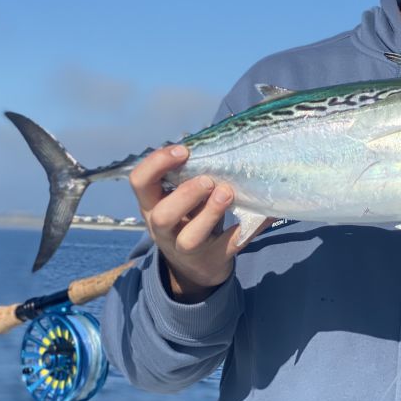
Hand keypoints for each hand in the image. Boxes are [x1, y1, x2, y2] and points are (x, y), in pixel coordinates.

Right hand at [129, 146, 270, 302]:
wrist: (197, 267)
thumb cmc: (190, 216)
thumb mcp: (182, 196)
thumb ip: (192, 173)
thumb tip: (229, 134)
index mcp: (152, 204)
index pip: (140, 182)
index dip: (156, 164)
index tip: (182, 151)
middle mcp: (163, 229)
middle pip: (162, 215)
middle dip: (186, 194)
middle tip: (209, 180)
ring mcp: (186, 249)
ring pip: (190, 238)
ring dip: (210, 213)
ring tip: (228, 193)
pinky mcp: (213, 261)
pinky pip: (228, 247)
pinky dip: (245, 230)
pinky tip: (261, 214)